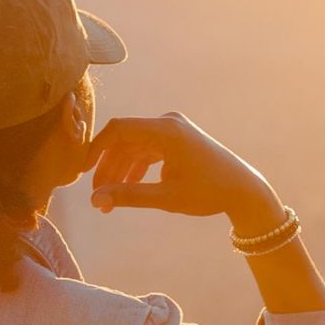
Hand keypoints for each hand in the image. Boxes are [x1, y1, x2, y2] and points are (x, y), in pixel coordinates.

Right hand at [87, 113, 285, 230]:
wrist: (243, 189)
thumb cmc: (208, 193)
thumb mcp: (166, 198)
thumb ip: (129, 196)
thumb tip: (95, 201)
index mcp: (166, 130)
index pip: (118, 130)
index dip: (95, 149)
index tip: (81, 172)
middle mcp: (168, 123)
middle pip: (124, 140)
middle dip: (107, 168)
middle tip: (97, 197)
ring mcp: (173, 129)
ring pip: (134, 147)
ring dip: (120, 171)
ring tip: (109, 200)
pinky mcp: (176, 139)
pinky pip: (146, 150)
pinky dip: (135, 168)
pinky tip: (127, 188)